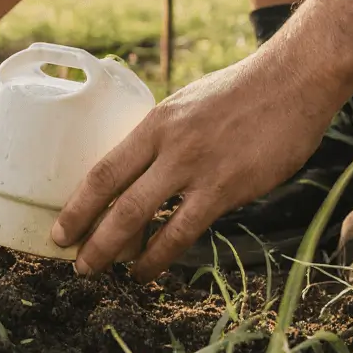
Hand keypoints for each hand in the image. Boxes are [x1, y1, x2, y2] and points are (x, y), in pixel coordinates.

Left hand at [51, 51, 343, 280]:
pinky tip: (147, 269)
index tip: (60, 228)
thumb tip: (144, 168)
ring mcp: (196, 168)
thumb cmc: (241, 92)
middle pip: (114, 198)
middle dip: (88, 234)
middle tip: (73, 261)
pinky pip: (183, 231)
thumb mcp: (187, 105)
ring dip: (115, 251)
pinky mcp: (226, 188)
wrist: (292, 81)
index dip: (78, 204)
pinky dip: (159, 256)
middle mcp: (168, 146)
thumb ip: (164, 136)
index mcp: (155, 123)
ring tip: (100, 271)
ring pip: (141, 218)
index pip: (104, 169)